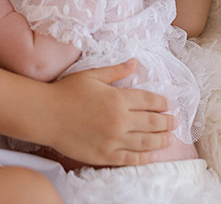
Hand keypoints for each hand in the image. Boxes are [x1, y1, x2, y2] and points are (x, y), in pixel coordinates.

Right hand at [43, 59, 175, 165]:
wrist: (45, 114)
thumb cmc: (66, 92)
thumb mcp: (92, 75)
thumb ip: (116, 71)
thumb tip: (135, 62)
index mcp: (118, 98)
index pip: (150, 101)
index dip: (162, 103)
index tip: (168, 105)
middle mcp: (120, 120)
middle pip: (153, 122)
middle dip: (167, 122)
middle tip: (174, 122)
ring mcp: (113, 140)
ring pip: (146, 142)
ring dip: (162, 140)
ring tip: (169, 139)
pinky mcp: (105, 155)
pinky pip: (131, 159)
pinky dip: (144, 157)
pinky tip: (151, 154)